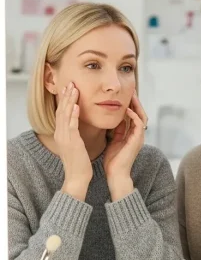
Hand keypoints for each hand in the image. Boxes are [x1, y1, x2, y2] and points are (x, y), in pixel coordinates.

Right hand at [55, 83, 91, 200]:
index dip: (65, 100)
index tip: (70, 88)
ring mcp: (64, 137)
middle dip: (66, 96)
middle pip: (61, 111)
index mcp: (61, 134)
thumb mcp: (76, 145)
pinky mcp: (71, 142)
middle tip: (70, 83)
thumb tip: (78, 126)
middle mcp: (60, 134)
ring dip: (69, 101)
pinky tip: (76, 106)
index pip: (62, 113)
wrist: (77, 177)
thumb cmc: (80, 162)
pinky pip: (71, 126)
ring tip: (73, 89)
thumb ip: (75, 134)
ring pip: (65, 115)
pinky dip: (73, 115)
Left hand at [104, 93, 147, 200]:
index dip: (130, 105)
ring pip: (141, 116)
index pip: (133, 116)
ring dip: (136, 106)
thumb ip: (116, 131)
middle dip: (136, 102)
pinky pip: (139, 124)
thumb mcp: (113, 142)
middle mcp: (138, 134)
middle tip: (131, 91)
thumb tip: (115, 121)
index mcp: (132, 134)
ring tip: (131, 96)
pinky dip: (133, 116)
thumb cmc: (113, 161)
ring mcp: (139, 137)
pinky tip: (126, 110)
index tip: (124, 96)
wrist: (116, 174)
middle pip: (140, 113)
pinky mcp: (137, 140)